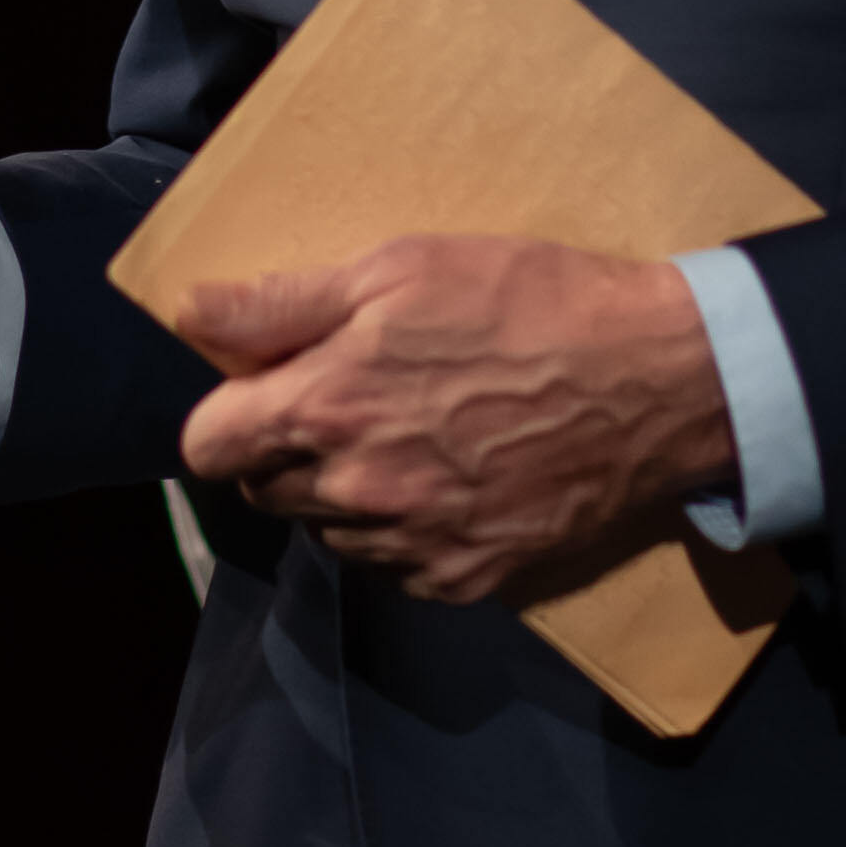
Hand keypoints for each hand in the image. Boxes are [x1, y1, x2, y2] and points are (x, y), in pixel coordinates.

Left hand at [174, 235, 736, 602]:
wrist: (656, 380)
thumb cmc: (528, 302)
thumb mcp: (401, 266)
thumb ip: (283, 301)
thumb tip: (189, 313)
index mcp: (327, 407)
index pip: (208, 444)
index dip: (227, 411)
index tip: (263, 386)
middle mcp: (357, 492)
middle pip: (263, 491)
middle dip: (285, 448)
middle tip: (349, 398)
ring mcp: (412, 545)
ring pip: (329, 532)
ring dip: (344, 493)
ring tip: (410, 436)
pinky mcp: (465, 580)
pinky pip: (395, 567)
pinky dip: (405, 531)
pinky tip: (454, 479)